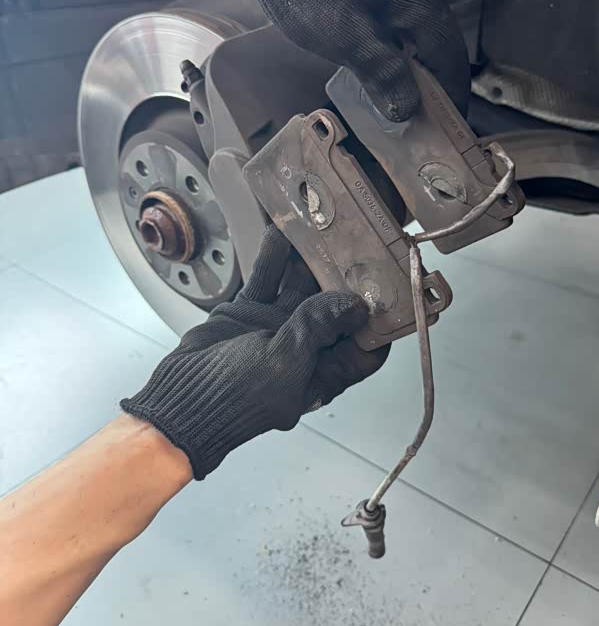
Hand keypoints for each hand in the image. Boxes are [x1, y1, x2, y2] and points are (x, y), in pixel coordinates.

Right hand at [121, 226, 388, 478]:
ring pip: (302, 287)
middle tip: (358, 242)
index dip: (380, 322)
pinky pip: (268, 278)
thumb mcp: (283, 363)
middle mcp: (306, 348)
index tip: (393, 289)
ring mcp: (277, 327)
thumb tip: (355, 306)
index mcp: (323, 372)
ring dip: (310, 259)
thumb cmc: (234, 398)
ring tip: (321, 226)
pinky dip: (274, 257)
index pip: (366, 347)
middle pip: (336, 308)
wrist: (179, 399)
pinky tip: (281, 230)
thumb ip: (317, 329)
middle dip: (347, 278)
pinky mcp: (250, 312)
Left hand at [219, 0, 469, 121]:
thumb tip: (408, 109)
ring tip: (401, 93)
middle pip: (436, 38)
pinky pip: (396, 7)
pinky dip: (395, 37)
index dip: (453, 93)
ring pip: (415, 22)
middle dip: (433, 79)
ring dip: (412, 58)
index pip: (450, 54)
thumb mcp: (342, 35)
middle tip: (424, 116)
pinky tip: (379, 55)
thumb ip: (380, 71)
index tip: (452, 123)